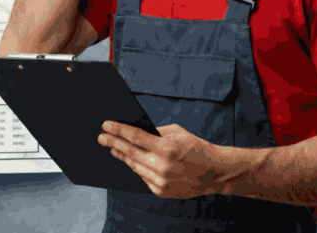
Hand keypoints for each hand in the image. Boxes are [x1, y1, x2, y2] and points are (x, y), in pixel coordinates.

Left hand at [98, 121, 229, 197]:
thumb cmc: (196, 148)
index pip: (135, 137)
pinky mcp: (161, 191)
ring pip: (134, 166)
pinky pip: (143, 177)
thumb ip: (156, 132)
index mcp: (167, 149)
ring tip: (112, 148)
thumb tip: (134, 131)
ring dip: (121, 156)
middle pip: (130, 153)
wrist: (215, 173)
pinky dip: (136, 168)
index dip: (118, 130)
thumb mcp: (178, 133)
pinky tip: (130, 161)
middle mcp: (162, 167)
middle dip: (113, 143)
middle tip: (101, 137)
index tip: (105, 125)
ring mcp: (161, 181)